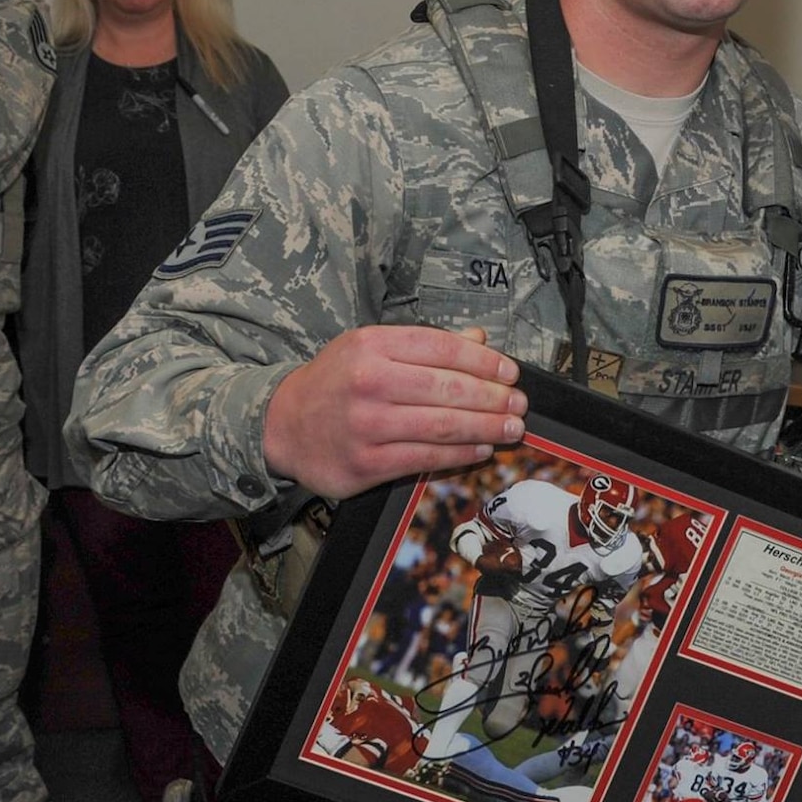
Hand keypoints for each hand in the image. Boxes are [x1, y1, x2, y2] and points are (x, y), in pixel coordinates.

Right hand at [264, 325, 524, 498]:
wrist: (282, 425)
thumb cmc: (336, 382)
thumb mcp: (370, 348)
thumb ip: (424, 345)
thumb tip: (479, 339)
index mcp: (372, 345)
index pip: (442, 348)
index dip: (484, 361)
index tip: (510, 372)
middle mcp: (369, 381)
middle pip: (448, 388)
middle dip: (493, 397)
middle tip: (519, 403)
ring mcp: (367, 425)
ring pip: (442, 425)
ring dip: (486, 427)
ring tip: (512, 428)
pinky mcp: (365, 463)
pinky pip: (425, 458)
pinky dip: (459, 454)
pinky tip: (481, 449)